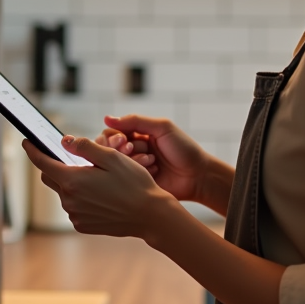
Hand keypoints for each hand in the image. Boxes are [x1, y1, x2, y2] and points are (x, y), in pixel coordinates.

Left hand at [22, 136, 172, 239]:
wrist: (150, 215)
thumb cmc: (134, 184)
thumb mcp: (112, 157)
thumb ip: (85, 147)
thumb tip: (64, 141)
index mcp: (73, 181)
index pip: (43, 163)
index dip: (33, 151)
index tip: (27, 142)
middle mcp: (69, 200)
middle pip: (50, 177)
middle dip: (55, 165)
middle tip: (73, 158)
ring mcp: (75, 215)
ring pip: (63, 192)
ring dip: (71, 182)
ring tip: (96, 178)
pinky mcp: (83, 225)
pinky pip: (73, 206)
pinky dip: (80, 197)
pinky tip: (100, 194)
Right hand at [94, 114, 209, 203]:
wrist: (199, 176)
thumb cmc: (183, 148)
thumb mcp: (162, 128)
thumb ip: (135, 121)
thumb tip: (106, 118)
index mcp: (137, 136)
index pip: (111, 133)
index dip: (113, 137)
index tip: (124, 140)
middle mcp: (133, 152)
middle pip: (109, 150)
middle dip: (121, 150)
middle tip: (132, 150)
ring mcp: (134, 169)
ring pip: (117, 165)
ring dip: (135, 161)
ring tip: (152, 161)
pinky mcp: (137, 185)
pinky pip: (126, 179)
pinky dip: (140, 172)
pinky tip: (154, 172)